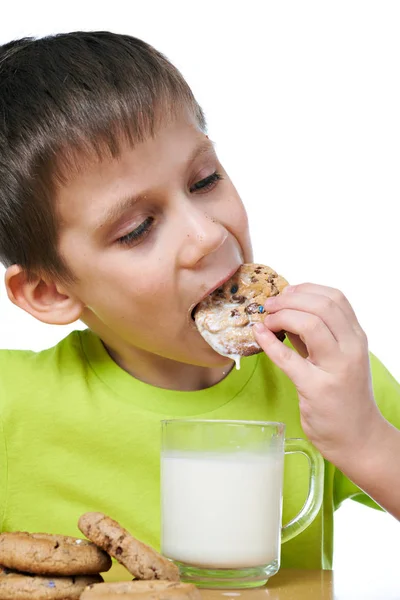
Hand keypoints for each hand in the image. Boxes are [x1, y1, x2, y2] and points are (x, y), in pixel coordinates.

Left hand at [253, 283, 382, 467]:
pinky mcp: (317, 388)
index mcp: (357, 337)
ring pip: (310, 324)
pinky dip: (268, 342)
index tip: (286, 293)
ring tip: (266, 321)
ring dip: (281, 316)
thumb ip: (315, 335)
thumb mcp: (336, 358)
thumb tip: (285, 312)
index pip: (335, 298)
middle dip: (289, 299)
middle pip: (322, 305)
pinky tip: (258, 335)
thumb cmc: (344, 394)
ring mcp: (336, 368)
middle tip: (269, 305)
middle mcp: (351, 348)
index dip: (306, 289)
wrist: (358, 436)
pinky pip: (288, 358)